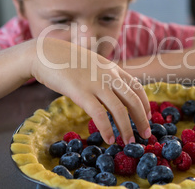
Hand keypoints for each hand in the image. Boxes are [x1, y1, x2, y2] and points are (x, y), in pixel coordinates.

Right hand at [30, 38, 150, 144]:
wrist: (46, 53)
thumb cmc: (68, 60)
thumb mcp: (94, 64)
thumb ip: (105, 75)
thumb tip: (113, 90)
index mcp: (113, 69)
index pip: (137, 87)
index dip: (145, 103)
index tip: (148, 117)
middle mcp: (109, 76)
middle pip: (133, 100)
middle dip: (142, 119)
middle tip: (146, 134)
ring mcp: (96, 84)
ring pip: (119, 109)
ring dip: (126, 128)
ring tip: (129, 142)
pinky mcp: (81, 93)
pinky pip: (99, 114)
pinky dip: (106, 129)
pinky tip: (109, 139)